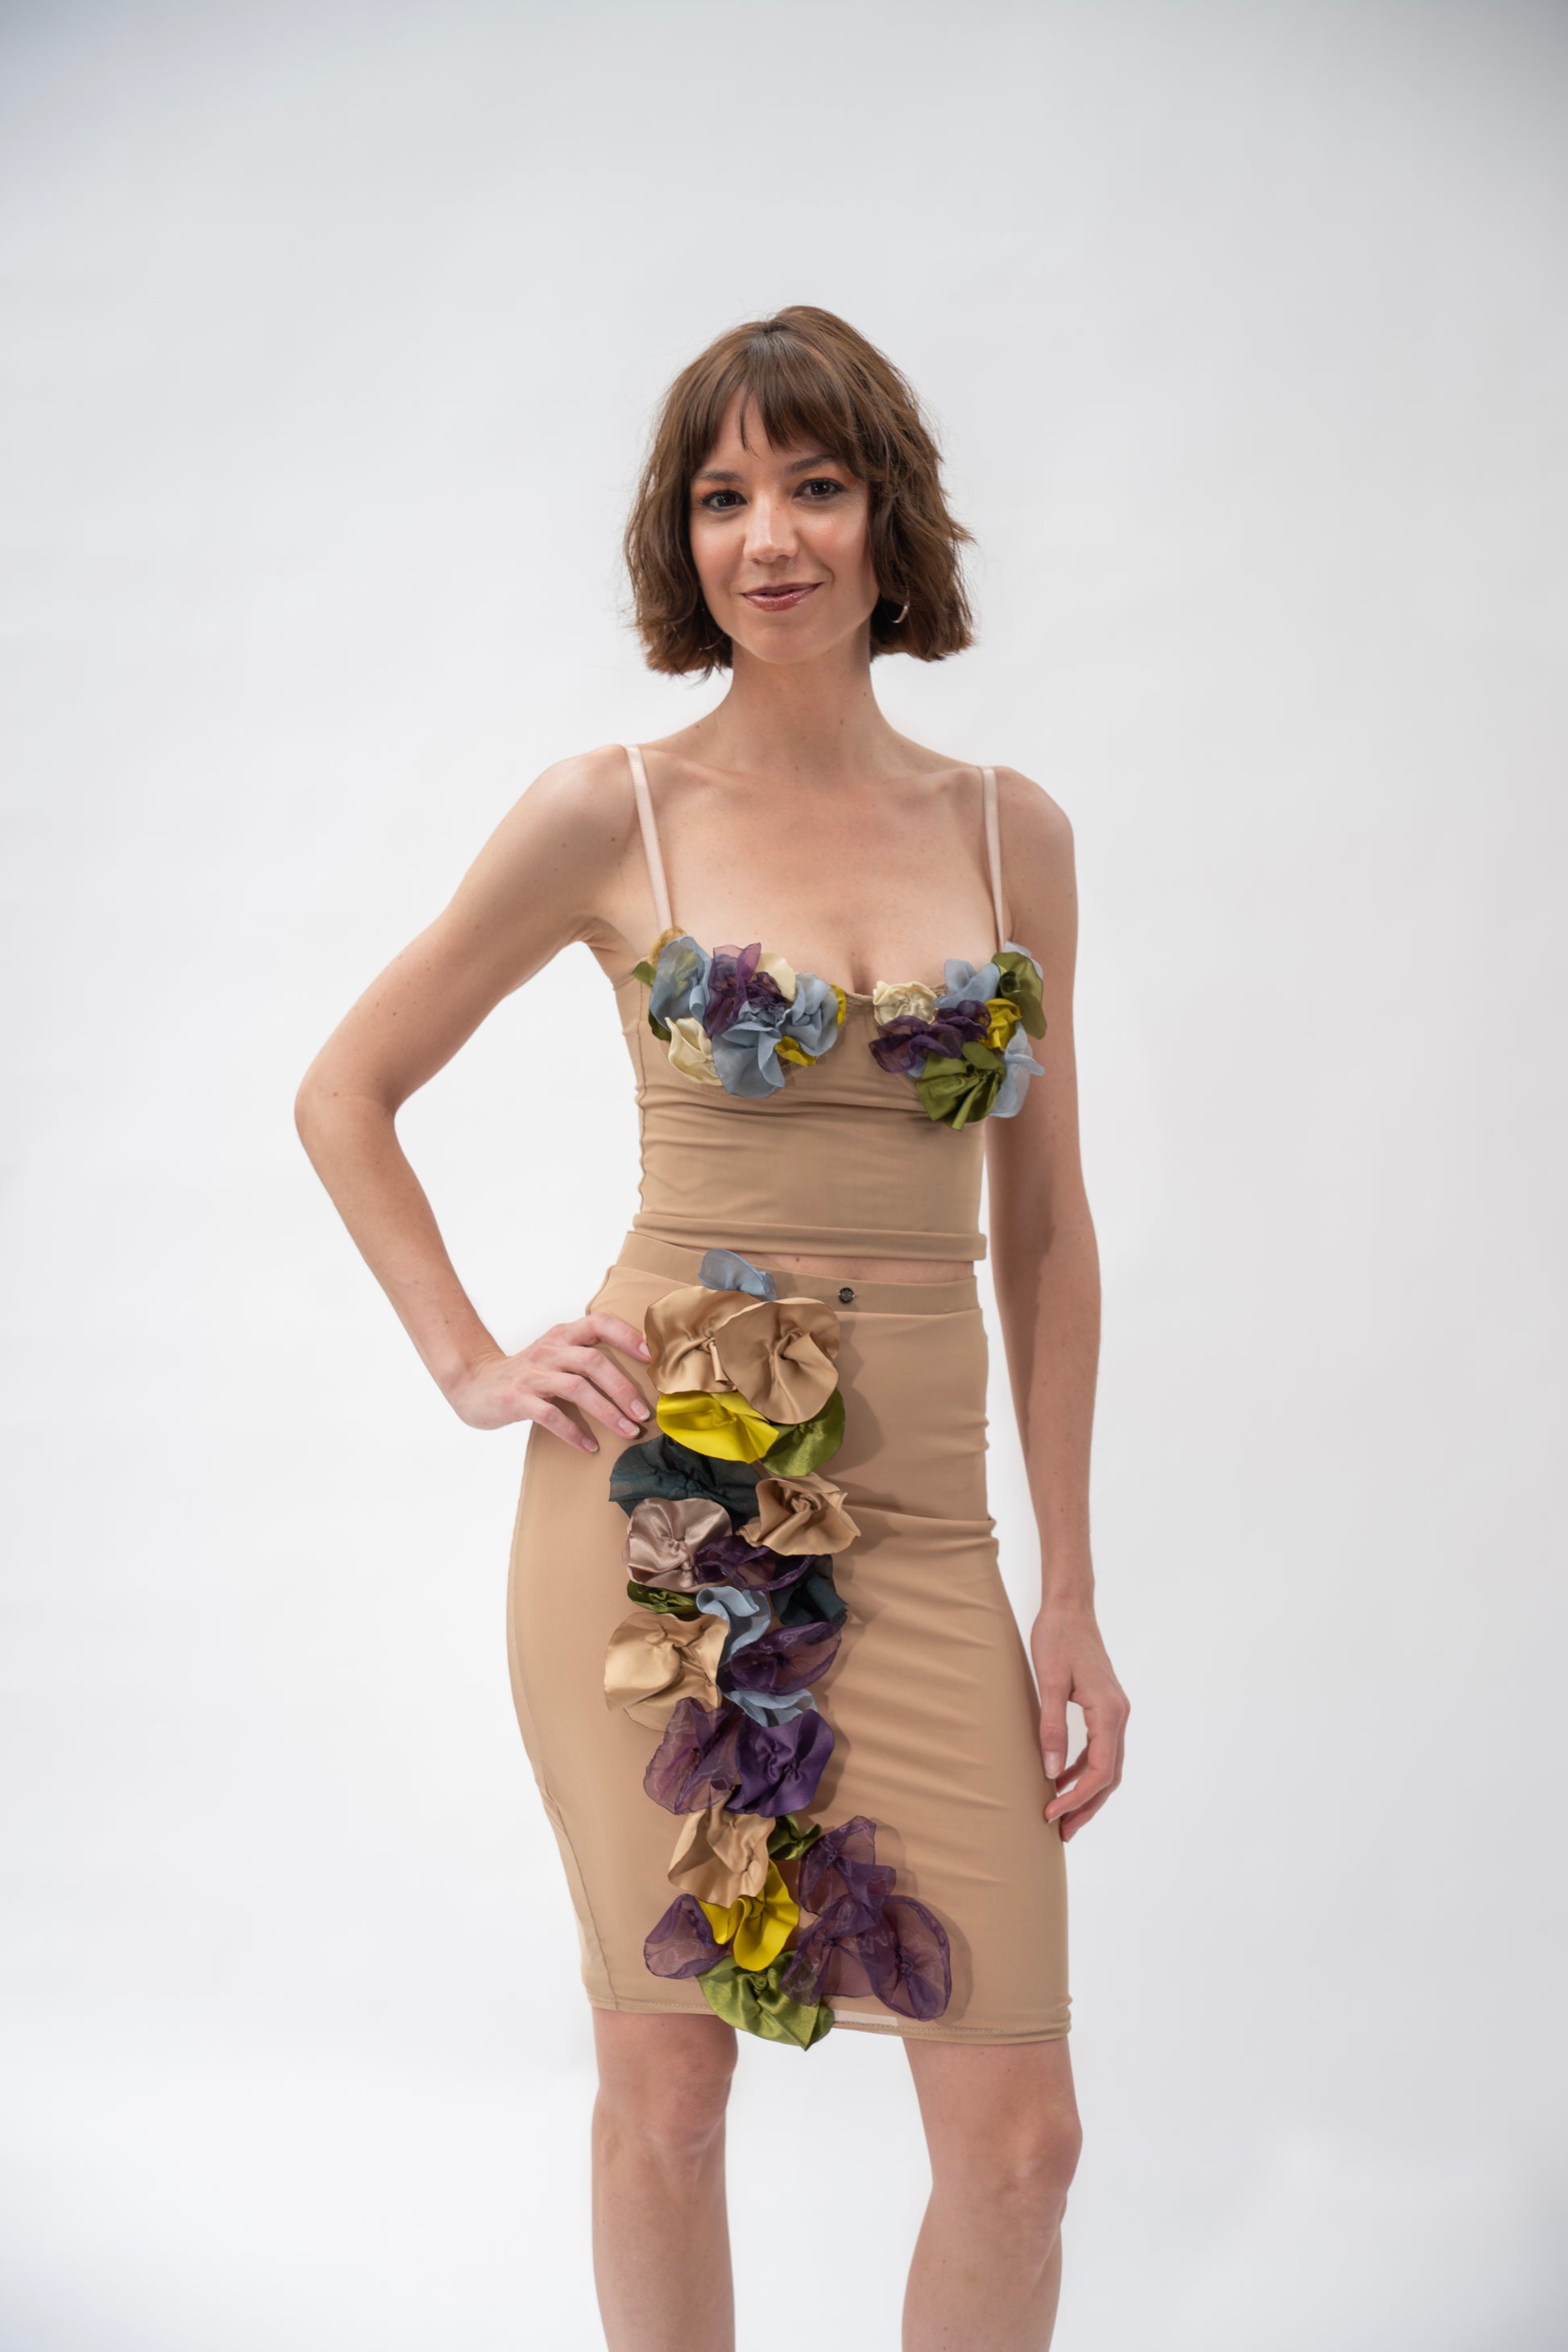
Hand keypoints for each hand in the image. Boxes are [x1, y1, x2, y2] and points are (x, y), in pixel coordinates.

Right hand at [446, 1315, 653, 1450]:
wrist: (474, 1384)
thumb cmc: (526, 1374)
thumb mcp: (555, 1355)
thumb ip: (585, 1357)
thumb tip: (635, 1379)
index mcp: (562, 1336)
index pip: (598, 1323)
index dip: (626, 1335)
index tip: (651, 1358)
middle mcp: (549, 1350)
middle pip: (593, 1361)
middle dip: (623, 1388)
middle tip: (644, 1412)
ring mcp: (533, 1374)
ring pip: (576, 1387)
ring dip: (606, 1411)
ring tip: (627, 1431)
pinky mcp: (518, 1398)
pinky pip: (551, 1415)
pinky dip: (573, 1431)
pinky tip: (589, 1446)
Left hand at [1031, 1603, 1128, 1842]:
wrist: (1069, 1607)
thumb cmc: (1057, 1638)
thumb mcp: (1048, 1683)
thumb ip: (1051, 1728)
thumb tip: (1052, 1774)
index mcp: (1109, 1713)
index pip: (1100, 1771)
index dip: (1076, 1798)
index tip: (1050, 1813)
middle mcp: (1119, 1715)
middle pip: (1109, 1776)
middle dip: (1086, 1806)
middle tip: (1061, 1832)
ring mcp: (1114, 1711)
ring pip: (1107, 1765)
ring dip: (1087, 1792)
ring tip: (1062, 1816)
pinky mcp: (1104, 1707)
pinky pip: (1100, 1748)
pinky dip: (1084, 1769)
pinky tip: (1063, 1779)